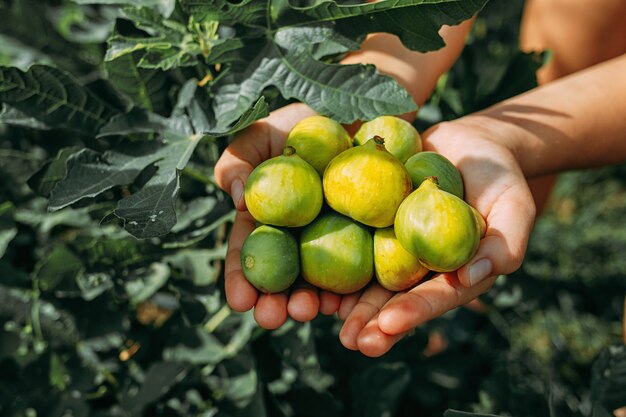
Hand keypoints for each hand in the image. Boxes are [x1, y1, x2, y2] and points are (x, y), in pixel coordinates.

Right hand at [214, 103, 343, 328]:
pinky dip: (353, 288)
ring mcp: (333, 242)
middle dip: (274, 303)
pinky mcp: (368, 240)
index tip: (239, 302)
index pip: (249, 254)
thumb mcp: (262, 133)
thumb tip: (237, 200)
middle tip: (273, 317)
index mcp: (267, 220)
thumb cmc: (302, 123)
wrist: (357, 113)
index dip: (241, 280)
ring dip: (312, 303)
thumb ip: (239, 160)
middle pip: (283, 278)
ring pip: (319, 281)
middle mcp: (297, 239)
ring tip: (311, 312)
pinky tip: (347, 302)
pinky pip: (361, 269)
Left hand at [338, 116, 536, 355]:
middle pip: (394, 298)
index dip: (413, 312)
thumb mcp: (515, 206)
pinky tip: (308, 271)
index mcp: (453, 272)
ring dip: (344, 299)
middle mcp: (419, 267)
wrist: (468, 144)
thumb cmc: (499, 177)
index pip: (435, 297)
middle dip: (372, 322)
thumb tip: (471, 277)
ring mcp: (393, 246)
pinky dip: (331, 257)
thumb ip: (505, 244)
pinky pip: (350, 240)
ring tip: (318, 317)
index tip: (389, 324)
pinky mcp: (372, 222)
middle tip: (350, 342)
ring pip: (366, 277)